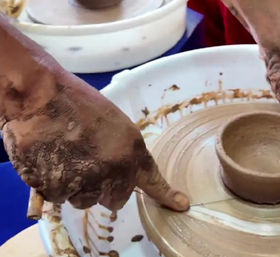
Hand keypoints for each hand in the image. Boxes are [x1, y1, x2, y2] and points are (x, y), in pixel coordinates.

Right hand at [0, 14, 188, 211]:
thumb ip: (122, 151)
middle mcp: (114, 170)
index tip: (181, 204)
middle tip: (87, 165)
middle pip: (115, 200)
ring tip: (65, 157)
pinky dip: (52, 183)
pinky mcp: (57, 187)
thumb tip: (121, 171)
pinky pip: (57, 197)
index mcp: (132, 151)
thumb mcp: (114, 123)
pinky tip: (50, 159)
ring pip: (83, 201)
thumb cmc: (76, 102)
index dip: (166, 195)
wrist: (41, 93)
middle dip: (102, 189)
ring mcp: (85, 181)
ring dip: (76, 187)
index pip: (153, 180)